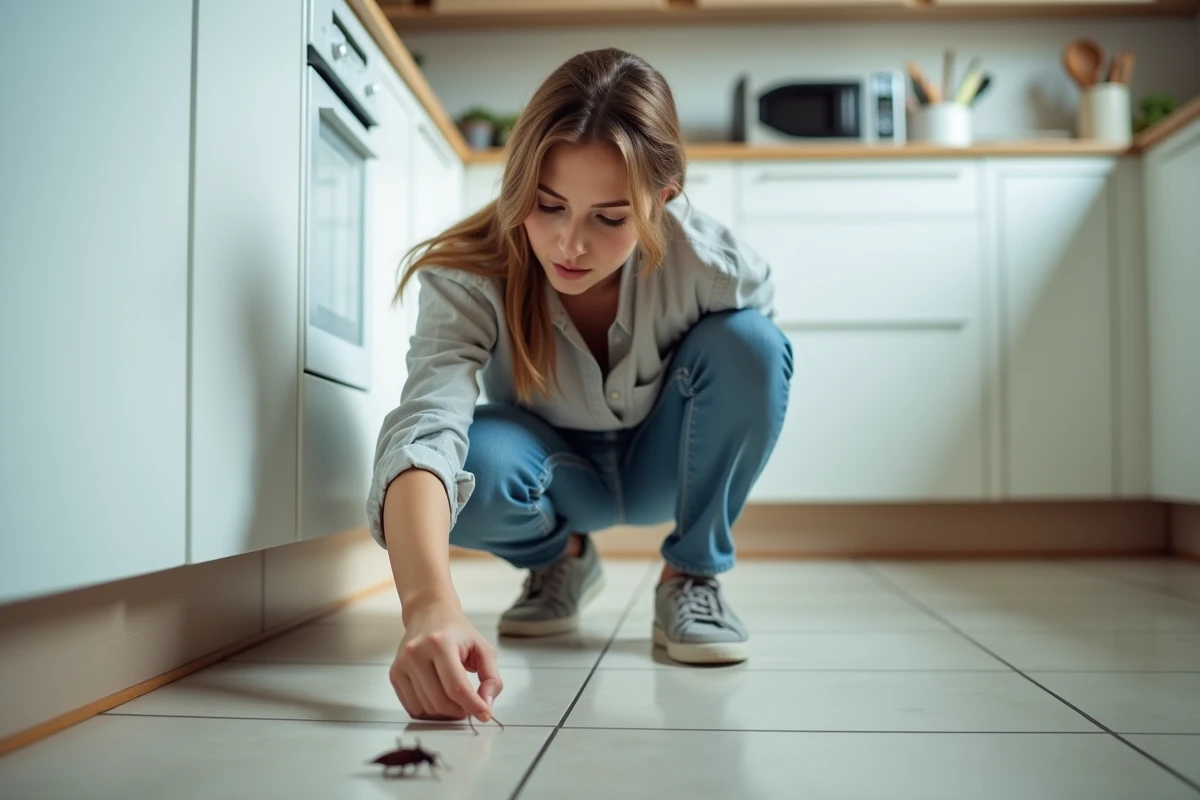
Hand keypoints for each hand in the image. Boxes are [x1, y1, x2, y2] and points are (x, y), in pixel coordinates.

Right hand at [390, 600, 502, 721]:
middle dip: (460, 711)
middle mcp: (417, 653)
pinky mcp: (395, 674)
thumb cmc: (457, 632)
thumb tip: (486, 705)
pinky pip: (412, 707)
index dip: (473, 705)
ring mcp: (402, 664)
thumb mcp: (483, 648)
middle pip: (441, 701)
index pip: (457, 687)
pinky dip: (429, 711)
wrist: (429, 614)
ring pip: (426, 708)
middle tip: (471, 706)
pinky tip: (440, 699)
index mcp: (440, 643)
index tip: (484, 714)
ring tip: (456, 701)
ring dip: (445, 712)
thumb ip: (491, 677)